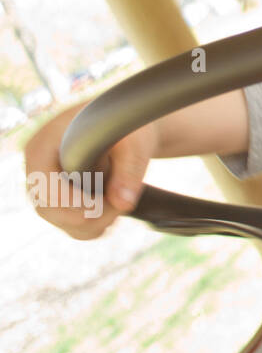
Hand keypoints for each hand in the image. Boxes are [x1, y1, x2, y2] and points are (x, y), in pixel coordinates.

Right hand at [23, 100, 159, 239]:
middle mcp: (39, 170)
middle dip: (88, 214)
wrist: (128, 125)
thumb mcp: (132, 140)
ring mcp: (50, 189)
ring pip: (65, 223)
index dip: (68, 200)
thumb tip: (124, 204)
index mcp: (43, 146)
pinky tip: (116, 203)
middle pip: (48, 209)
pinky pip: (76, 227)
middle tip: (120, 202)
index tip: (100, 204)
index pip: (42, 184)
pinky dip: (98, 224)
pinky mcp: (64, 202)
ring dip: (98, 221)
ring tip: (122, 195)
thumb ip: (130, 170)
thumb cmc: (126, 125)